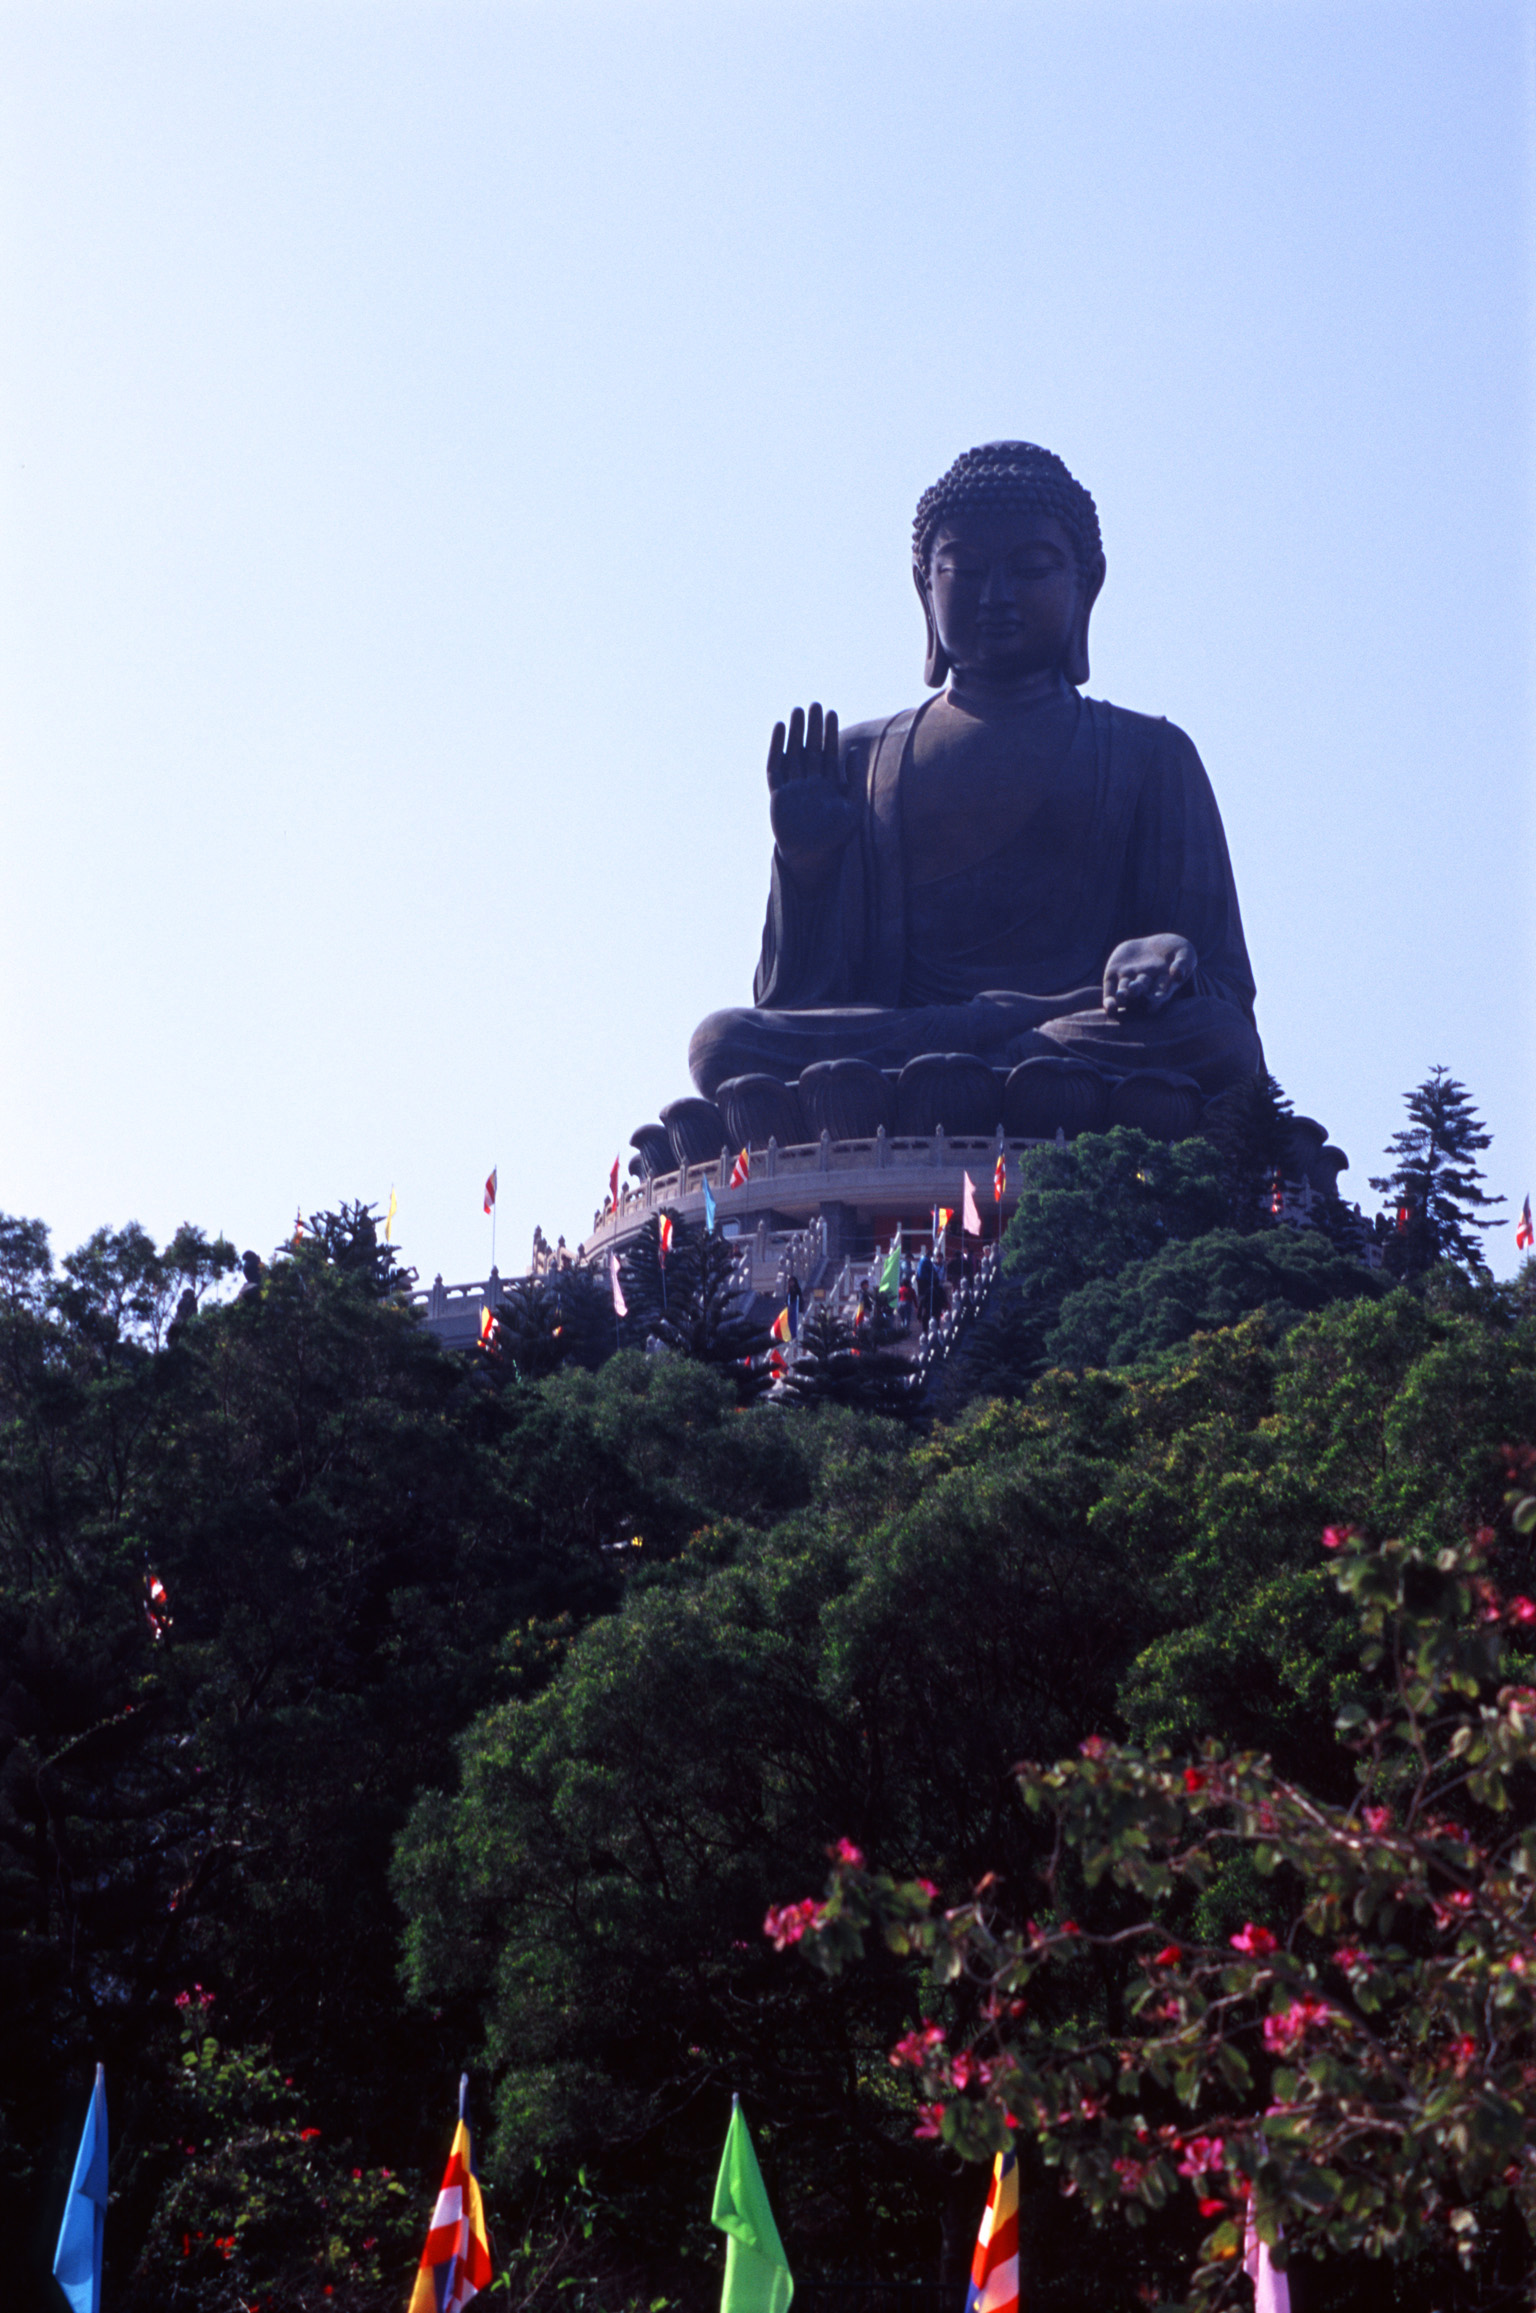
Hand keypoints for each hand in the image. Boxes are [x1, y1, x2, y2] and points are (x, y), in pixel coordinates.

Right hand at [767, 703, 859, 873]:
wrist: (813, 857)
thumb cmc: (836, 836)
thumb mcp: (852, 807)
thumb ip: (853, 780)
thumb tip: (853, 751)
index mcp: (827, 785)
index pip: (828, 752)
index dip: (829, 733)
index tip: (831, 712)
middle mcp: (810, 783)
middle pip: (809, 748)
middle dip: (812, 727)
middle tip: (814, 705)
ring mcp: (793, 787)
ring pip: (793, 753)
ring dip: (794, 733)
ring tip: (796, 711)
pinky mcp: (778, 794)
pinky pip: (776, 767)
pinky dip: (777, 748)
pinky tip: (779, 730)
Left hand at [1102, 933, 1195, 1017]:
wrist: (1154, 945)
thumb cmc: (1175, 951)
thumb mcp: (1184, 952)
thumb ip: (1183, 963)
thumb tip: (1178, 974)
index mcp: (1163, 984)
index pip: (1161, 991)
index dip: (1159, 995)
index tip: (1158, 998)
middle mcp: (1144, 986)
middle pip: (1141, 991)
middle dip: (1138, 991)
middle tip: (1136, 990)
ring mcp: (1128, 982)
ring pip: (1124, 992)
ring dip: (1123, 995)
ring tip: (1122, 994)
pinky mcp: (1113, 976)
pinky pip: (1109, 992)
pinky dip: (1109, 1001)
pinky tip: (1109, 1006)